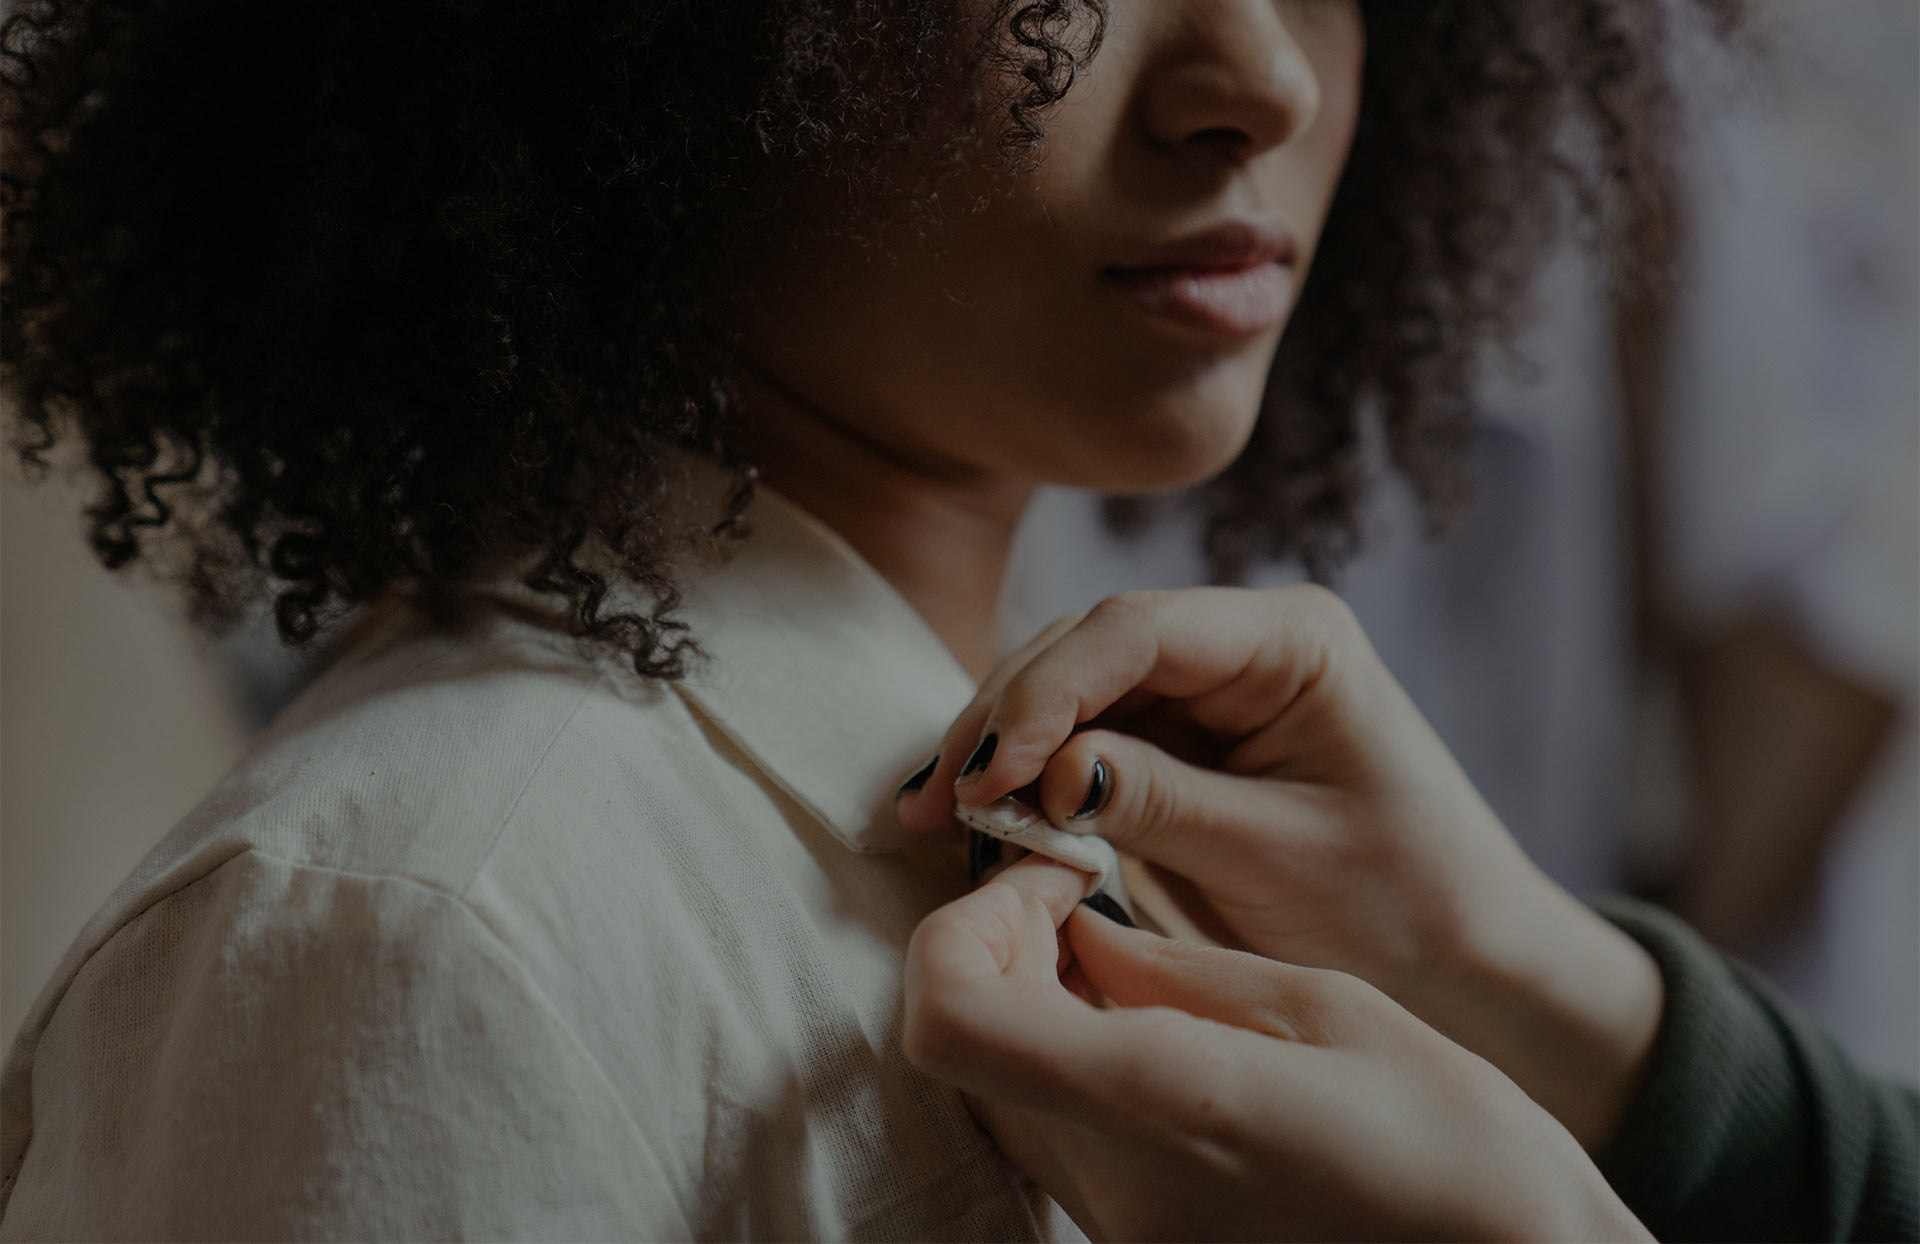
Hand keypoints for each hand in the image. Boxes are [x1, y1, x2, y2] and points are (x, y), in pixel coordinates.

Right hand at [895, 586, 1662, 1148]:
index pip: (1134, 631)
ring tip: (933, 811)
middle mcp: (1244, 640)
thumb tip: (1040, 774)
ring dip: (1003, 745)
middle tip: (930, 802)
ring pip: (1074, 687)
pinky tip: (982, 812)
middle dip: (1003, 719)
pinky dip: (1033, 774)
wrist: (1469, 960)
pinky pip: (1090, 735)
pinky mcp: (1189, 735)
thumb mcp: (1275, 858)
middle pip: (1088, 647)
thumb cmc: (1404, 906)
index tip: (986, 775)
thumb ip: (1156, 803)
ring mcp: (1212, 684)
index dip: (1044, 695)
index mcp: (1292, 638)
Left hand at [902, 855, 1652, 1242]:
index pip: (950, 1017)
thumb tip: (1076, 931)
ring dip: (1021, 1002)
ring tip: (1109, 953)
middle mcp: (1114, 1188)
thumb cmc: (1461, 1150)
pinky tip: (1138, 1023)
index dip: (961, 928)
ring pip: (997, 1092)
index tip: (1045, 876)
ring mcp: (1121, 1233)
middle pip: (960, 1049)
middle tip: (1070, 897)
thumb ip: (1173, 970)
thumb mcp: (1324, 1012)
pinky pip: (1052, 1138)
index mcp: (1162, 1104)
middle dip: (990, 947)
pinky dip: (1060, 1060)